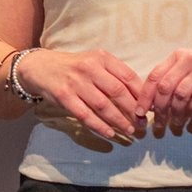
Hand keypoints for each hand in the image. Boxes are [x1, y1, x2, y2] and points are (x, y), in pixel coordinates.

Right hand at [14, 48, 144, 140]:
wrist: (40, 67)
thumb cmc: (73, 68)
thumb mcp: (94, 62)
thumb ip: (114, 75)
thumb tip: (140, 96)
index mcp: (102, 58)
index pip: (128, 76)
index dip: (141, 94)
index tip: (151, 108)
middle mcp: (90, 68)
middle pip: (118, 91)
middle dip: (133, 110)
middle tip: (143, 124)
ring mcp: (76, 82)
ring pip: (103, 105)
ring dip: (119, 120)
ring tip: (130, 131)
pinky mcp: (64, 96)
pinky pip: (85, 114)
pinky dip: (99, 126)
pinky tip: (110, 133)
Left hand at [140, 45, 191, 135]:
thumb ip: (174, 81)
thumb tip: (152, 105)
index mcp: (178, 56)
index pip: (154, 76)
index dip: (144, 97)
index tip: (140, 115)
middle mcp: (189, 59)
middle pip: (165, 88)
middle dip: (159, 111)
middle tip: (159, 128)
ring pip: (181, 96)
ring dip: (176, 116)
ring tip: (176, 128)